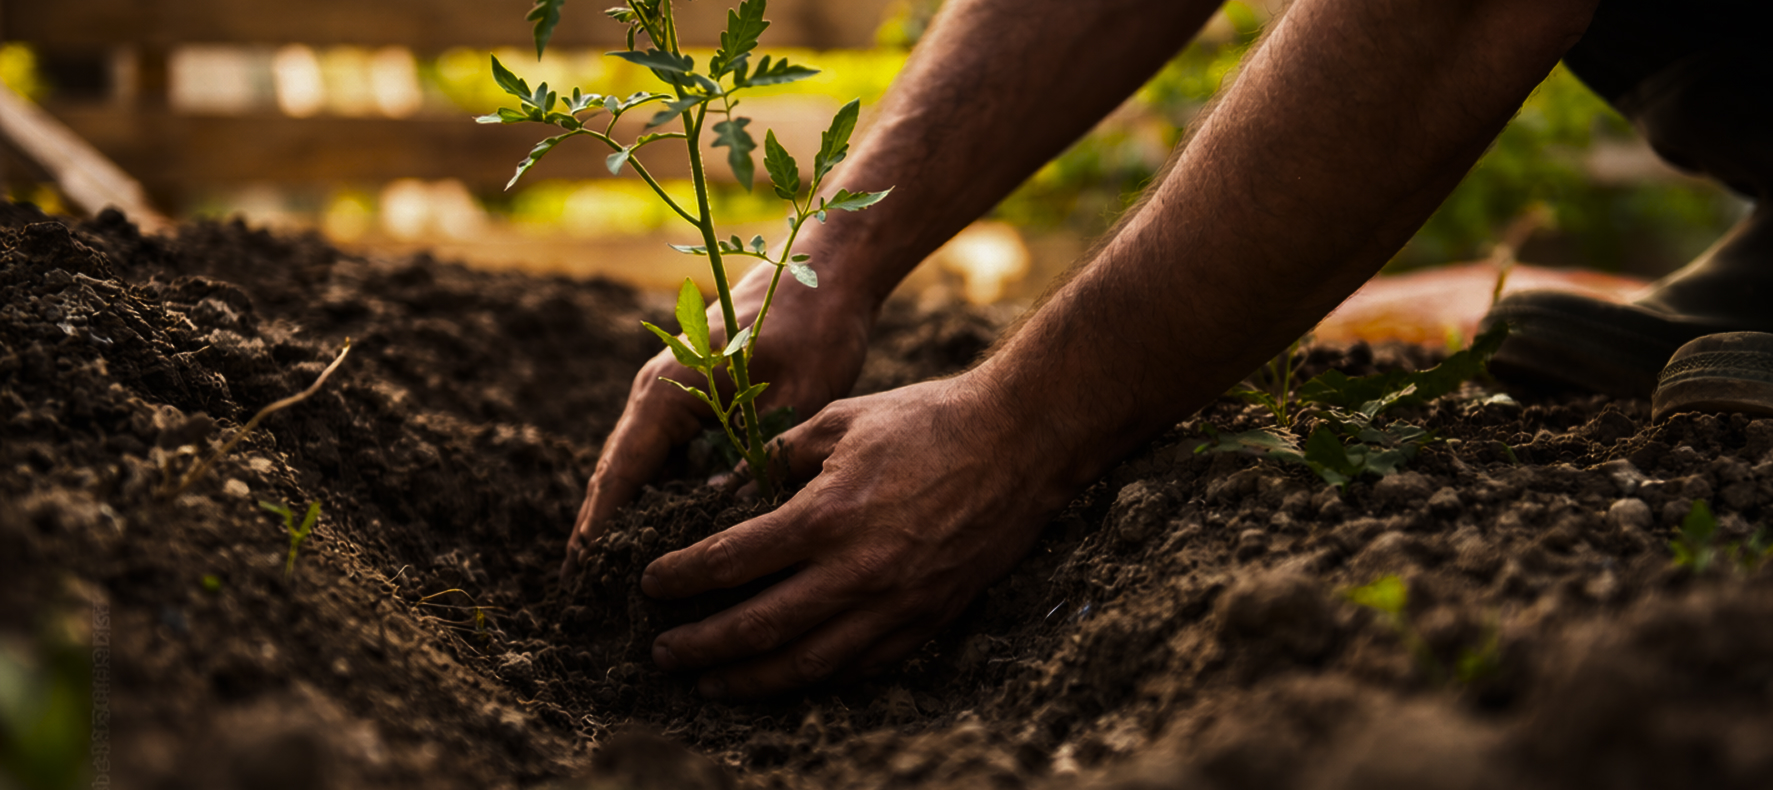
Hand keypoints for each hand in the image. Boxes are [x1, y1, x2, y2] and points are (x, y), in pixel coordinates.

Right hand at [561, 261, 873, 581]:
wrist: (826, 272)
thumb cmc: (811, 326)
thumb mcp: (790, 400)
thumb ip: (754, 460)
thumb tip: (722, 523)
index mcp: (666, 393)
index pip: (618, 477)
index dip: (599, 534)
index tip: (583, 585)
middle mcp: (657, 397)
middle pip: (617, 480)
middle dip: (602, 539)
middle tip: (590, 605)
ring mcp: (672, 400)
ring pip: (640, 474)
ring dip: (630, 524)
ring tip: (622, 590)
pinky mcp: (696, 404)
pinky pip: (667, 462)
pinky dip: (662, 501)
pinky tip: (673, 545)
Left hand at [639, 374, 1079, 698]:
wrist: (1021, 441)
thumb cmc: (928, 420)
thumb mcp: (840, 419)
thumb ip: (776, 459)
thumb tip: (721, 495)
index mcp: (826, 515)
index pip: (731, 561)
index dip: (683, 578)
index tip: (650, 585)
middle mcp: (856, 572)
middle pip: (758, 628)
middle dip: (701, 646)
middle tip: (662, 653)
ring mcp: (895, 604)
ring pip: (807, 663)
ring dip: (749, 679)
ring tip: (709, 683)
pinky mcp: (927, 620)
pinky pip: (859, 666)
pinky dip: (814, 677)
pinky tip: (785, 675)